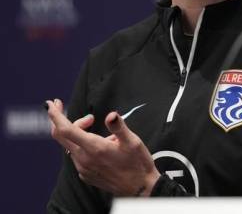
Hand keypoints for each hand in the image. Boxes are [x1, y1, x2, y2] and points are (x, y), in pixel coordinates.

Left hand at [46, 99, 160, 195]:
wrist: (139, 188)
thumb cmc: (138, 164)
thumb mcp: (133, 142)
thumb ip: (119, 127)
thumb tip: (111, 115)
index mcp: (94, 148)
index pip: (66, 130)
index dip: (56, 116)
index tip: (51, 104)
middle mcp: (84, 159)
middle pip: (61, 136)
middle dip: (59, 119)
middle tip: (70, 109)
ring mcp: (83, 168)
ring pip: (71, 145)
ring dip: (79, 133)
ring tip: (105, 136)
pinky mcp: (85, 175)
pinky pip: (77, 156)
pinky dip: (84, 146)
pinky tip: (102, 148)